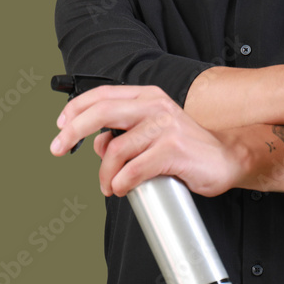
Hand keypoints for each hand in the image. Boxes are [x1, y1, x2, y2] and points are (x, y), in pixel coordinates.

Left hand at [50, 85, 242, 196]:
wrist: (226, 159)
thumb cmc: (188, 148)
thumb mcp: (155, 131)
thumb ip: (126, 132)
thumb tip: (97, 144)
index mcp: (148, 97)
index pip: (102, 95)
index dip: (76, 109)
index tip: (60, 126)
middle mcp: (155, 106)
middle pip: (102, 112)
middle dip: (72, 131)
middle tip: (57, 149)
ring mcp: (165, 127)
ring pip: (115, 150)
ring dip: (104, 174)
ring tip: (109, 186)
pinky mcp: (173, 150)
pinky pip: (133, 170)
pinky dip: (121, 183)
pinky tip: (123, 188)